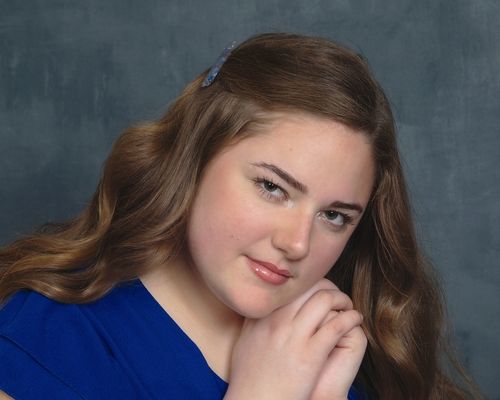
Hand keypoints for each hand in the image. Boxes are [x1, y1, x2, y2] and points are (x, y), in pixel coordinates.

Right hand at [224, 279, 364, 399]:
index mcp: (262, 316)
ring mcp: (294, 336)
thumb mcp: (246, 342)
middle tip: (337, 296)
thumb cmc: (250, 378)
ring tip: (348, 306)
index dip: (308, 283)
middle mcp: (277, 321)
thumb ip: (254, 320)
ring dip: (342, 299)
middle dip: (328, 286)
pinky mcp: (311, 354)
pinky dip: (350, 318)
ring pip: (325, 299)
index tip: (317, 289)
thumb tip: (263, 306)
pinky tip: (355, 320)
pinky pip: (337, 325)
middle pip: (308, 286)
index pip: (289, 286)